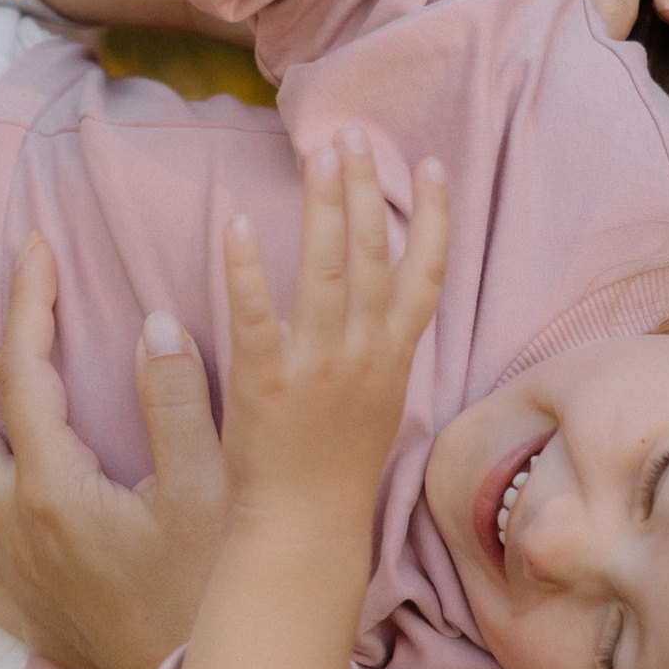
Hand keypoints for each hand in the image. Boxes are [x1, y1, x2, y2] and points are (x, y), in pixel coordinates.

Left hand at [0, 235, 225, 668]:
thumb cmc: (219, 591)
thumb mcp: (216, 487)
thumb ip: (177, 400)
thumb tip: (151, 319)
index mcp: (57, 489)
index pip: (22, 376)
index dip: (26, 305)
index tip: (33, 249)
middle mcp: (17, 529)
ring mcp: (14, 578)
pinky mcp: (27, 619)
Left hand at [218, 131, 449, 533]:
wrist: (306, 533)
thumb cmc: (336, 472)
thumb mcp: (377, 401)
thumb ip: (378, 343)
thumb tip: (375, 292)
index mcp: (392, 359)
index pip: (425, 275)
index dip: (431, 218)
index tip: (430, 165)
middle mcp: (365, 356)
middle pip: (372, 256)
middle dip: (365, 190)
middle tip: (354, 135)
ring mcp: (318, 369)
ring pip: (327, 271)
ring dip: (325, 207)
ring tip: (320, 154)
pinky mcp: (267, 386)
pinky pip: (257, 317)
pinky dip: (248, 270)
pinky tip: (237, 224)